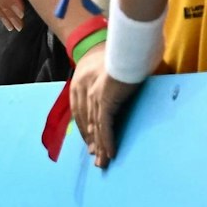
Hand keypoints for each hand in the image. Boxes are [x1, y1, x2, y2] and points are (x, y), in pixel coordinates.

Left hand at [68, 50, 141, 168]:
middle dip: (92, 143)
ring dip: (100, 147)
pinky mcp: (104, 100)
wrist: (125, 44)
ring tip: (103, 162)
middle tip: (97, 159)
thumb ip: (111, 83)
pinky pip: (104, 126)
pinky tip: (110, 153)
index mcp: (81, 83)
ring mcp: (93, 96)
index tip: (91, 143)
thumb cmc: (124, 54)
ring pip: (95, 128)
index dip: (86, 130)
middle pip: (86, 123)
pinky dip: (107, 141)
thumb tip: (121, 89)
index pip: (81, 113)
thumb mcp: (110, 70)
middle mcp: (83, 91)